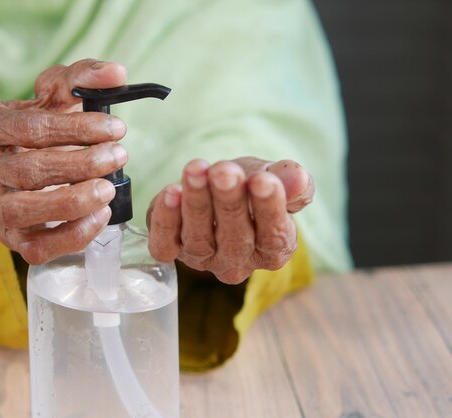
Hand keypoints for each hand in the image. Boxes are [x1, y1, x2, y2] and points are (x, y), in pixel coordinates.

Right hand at [0, 59, 127, 263]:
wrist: (21, 157)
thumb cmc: (38, 124)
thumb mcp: (55, 94)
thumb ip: (83, 78)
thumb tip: (116, 73)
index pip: (29, 128)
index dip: (76, 129)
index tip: (115, 128)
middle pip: (27, 171)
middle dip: (80, 165)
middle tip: (119, 156)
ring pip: (22, 212)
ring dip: (72, 202)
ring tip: (109, 189)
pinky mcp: (4, 235)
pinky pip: (33, 246)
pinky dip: (69, 236)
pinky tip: (99, 217)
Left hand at [147, 157, 314, 283]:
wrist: (216, 186)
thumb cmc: (250, 185)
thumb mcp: (274, 177)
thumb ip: (290, 181)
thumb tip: (298, 179)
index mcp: (273, 249)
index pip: (274, 236)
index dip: (268, 208)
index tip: (263, 180)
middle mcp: (238, 262)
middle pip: (235, 238)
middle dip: (229, 202)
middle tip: (225, 172)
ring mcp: (202, 259)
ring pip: (198, 238)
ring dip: (196, 202)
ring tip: (196, 170)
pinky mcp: (171, 251)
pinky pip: (165, 244)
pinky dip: (166, 219)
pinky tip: (170, 193)